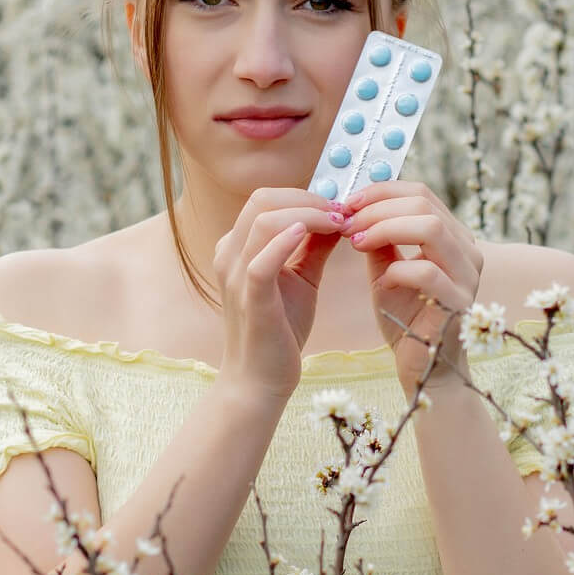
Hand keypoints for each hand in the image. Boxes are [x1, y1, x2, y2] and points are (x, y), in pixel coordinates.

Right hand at [212, 187, 349, 400]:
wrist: (261, 379)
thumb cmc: (280, 328)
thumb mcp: (302, 278)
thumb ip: (315, 247)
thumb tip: (339, 217)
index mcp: (238, 246)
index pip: (267, 199)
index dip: (306, 196)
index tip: (341, 207)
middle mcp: (230, 255)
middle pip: (263, 200)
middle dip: (308, 199)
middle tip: (343, 212)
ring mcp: (236, 276)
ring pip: (263, 221)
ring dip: (307, 215)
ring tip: (337, 223)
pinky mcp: (251, 300)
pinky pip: (260, 262)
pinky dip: (285, 242)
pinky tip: (310, 234)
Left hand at [337, 180, 484, 390]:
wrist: (422, 366)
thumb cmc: (406, 318)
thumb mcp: (387, 270)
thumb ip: (378, 240)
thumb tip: (354, 209)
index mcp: (453, 237)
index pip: (421, 194)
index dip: (381, 192)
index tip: (347, 204)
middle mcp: (468, 251)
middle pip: (424, 204)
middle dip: (377, 210)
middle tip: (347, 224)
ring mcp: (468, 276)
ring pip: (430, 229)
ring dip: (385, 230)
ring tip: (357, 244)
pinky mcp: (459, 304)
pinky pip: (427, 272)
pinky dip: (397, 271)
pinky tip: (382, 283)